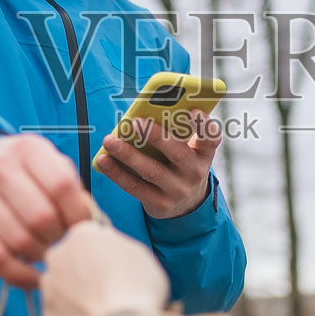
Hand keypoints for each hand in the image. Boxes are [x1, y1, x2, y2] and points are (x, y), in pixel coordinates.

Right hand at [0, 134, 92, 289]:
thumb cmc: (15, 173)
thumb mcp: (41, 164)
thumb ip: (68, 187)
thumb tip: (91, 225)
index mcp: (27, 149)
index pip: (62, 185)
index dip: (79, 214)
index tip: (84, 230)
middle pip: (42, 217)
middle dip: (59, 239)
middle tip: (65, 246)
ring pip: (20, 240)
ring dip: (41, 257)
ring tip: (49, 258)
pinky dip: (20, 275)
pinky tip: (33, 277)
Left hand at [42, 222, 169, 315]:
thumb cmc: (136, 289)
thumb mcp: (140, 254)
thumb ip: (118, 245)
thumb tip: (111, 247)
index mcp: (82, 234)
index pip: (89, 235)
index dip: (103, 250)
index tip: (113, 263)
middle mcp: (58, 254)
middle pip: (71, 257)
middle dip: (84, 268)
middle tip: (107, 286)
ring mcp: (49, 284)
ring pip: (62, 283)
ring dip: (75, 291)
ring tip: (100, 306)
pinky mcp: (47, 311)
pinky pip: (60, 309)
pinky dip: (72, 314)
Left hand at [94, 109, 219, 219]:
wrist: (184, 205)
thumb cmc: (179, 164)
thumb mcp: (186, 150)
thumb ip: (173, 133)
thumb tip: (141, 115)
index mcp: (204, 153)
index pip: (211, 138)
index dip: (204, 124)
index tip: (193, 111)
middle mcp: (195, 173)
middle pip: (177, 153)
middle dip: (156, 136)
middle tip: (135, 122)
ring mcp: (178, 190)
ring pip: (152, 171)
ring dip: (128, 154)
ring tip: (110, 141)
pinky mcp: (160, 204)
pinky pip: (135, 187)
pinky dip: (117, 173)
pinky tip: (104, 161)